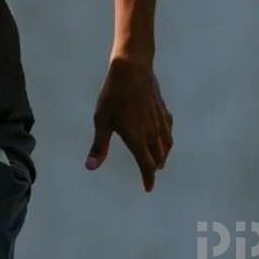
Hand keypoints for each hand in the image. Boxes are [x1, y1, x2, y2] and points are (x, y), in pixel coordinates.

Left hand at [85, 58, 172, 191]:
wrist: (132, 69)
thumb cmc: (113, 96)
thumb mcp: (101, 121)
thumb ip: (99, 146)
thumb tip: (90, 167)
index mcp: (137, 139)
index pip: (146, 165)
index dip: (147, 178)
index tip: (147, 188)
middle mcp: (152, 133)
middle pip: (158, 157)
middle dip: (154, 167)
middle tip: (150, 174)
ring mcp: (160, 121)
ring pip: (166, 144)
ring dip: (163, 155)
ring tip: (159, 160)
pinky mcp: (163, 110)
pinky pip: (168, 130)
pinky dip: (167, 138)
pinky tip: (164, 136)